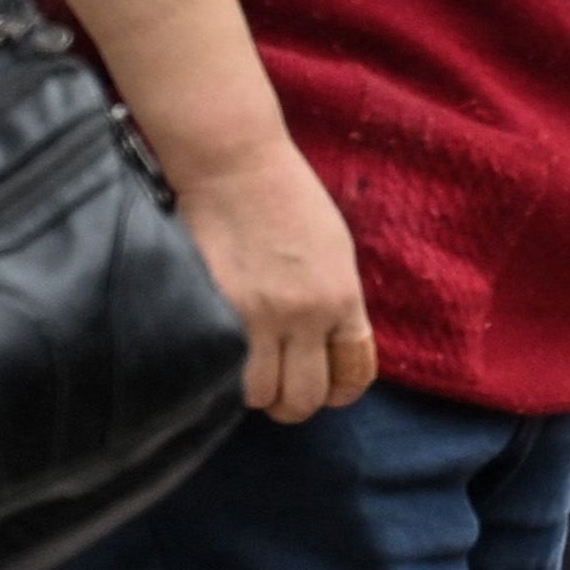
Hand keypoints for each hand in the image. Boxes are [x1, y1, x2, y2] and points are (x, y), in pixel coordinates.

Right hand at [184, 136, 376, 421]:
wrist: (236, 165)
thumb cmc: (287, 198)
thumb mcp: (334, 251)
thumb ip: (335, 302)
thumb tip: (328, 348)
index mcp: (342, 298)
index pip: (354, 374)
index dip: (338, 392)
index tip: (325, 391)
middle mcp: (305, 315)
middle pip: (305, 397)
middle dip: (292, 404)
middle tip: (276, 392)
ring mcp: (257, 317)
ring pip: (260, 395)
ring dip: (253, 393)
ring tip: (244, 374)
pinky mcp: (215, 311)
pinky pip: (221, 370)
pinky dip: (220, 375)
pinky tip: (218, 359)